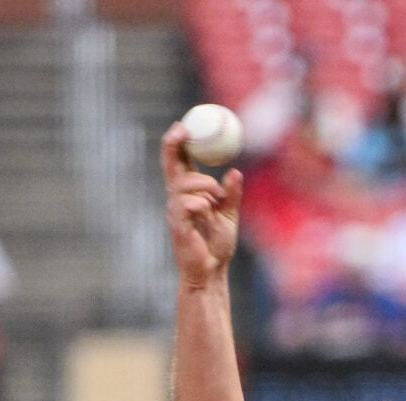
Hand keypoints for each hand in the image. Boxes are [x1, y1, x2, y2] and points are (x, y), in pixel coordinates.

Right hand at [159, 126, 243, 288]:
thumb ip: (232, 194)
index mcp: (188, 194)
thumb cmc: (217, 245)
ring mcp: (174, 211)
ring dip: (204, 184)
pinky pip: (186, 204)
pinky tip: (208, 213)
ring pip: (183, 183)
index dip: (179, 142)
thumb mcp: (230, 215)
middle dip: (172, 144)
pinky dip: (200, 203)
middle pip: (169, 164)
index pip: (180, 162)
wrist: (212, 272)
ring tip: (217, 200)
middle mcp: (176, 199)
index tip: (185, 125)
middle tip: (183, 129)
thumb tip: (235, 172)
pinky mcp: (176, 225)